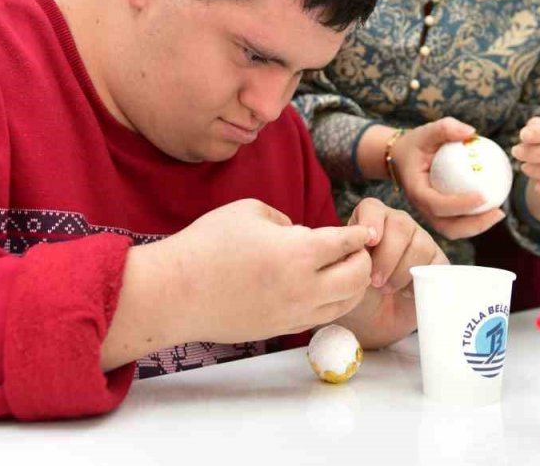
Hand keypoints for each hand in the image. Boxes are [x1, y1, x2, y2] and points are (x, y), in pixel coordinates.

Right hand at [163, 199, 374, 343]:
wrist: (176, 292)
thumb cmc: (206, 245)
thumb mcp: (249, 211)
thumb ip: (284, 219)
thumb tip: (299, 233)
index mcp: (298, 252)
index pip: (346, 243)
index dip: (358, 234)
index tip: (364, 230)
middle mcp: (303, 287)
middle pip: (357, 277)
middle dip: (362, 260)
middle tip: (355, 250)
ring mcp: (293, 313)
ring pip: (344, 304)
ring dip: (351, 286)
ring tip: (343, 271)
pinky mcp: (280, 329)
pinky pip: (321, 318)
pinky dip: (330, 303)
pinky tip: (322, 290)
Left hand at [339, 197, 446, 347]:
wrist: (373, 321)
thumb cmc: (353, 293)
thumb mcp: (339, 275)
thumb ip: (343, 257)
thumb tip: (353, 245)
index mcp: (368, 221)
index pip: (372, 208)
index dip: (371, 222)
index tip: (369, 244)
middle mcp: (395, 225)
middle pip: (400, 224)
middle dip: (387, 256)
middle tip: (375, 281)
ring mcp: (419, 240)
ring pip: (420, 244)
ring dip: (402, 271)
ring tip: (388, 288)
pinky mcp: (436, 262)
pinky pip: (437, 263)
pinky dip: (421, 280)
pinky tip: (406, 292)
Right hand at [390, 118, 505, 239]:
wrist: (399, 158)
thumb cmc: (415, 143)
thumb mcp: (426, 131)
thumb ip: (446, 128)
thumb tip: (471, 132)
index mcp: (416, 191)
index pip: (438, 205)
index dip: (461, 205)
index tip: (484, 196)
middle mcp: (421, 208)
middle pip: (448, 227)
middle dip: (475, 225)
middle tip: (499, 212)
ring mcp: (429, 214)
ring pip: (453, 230)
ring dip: (477, 226)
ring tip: (499, 213)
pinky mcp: (437, 215)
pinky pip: (457, 223)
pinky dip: (475, 220)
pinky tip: (492, 206)